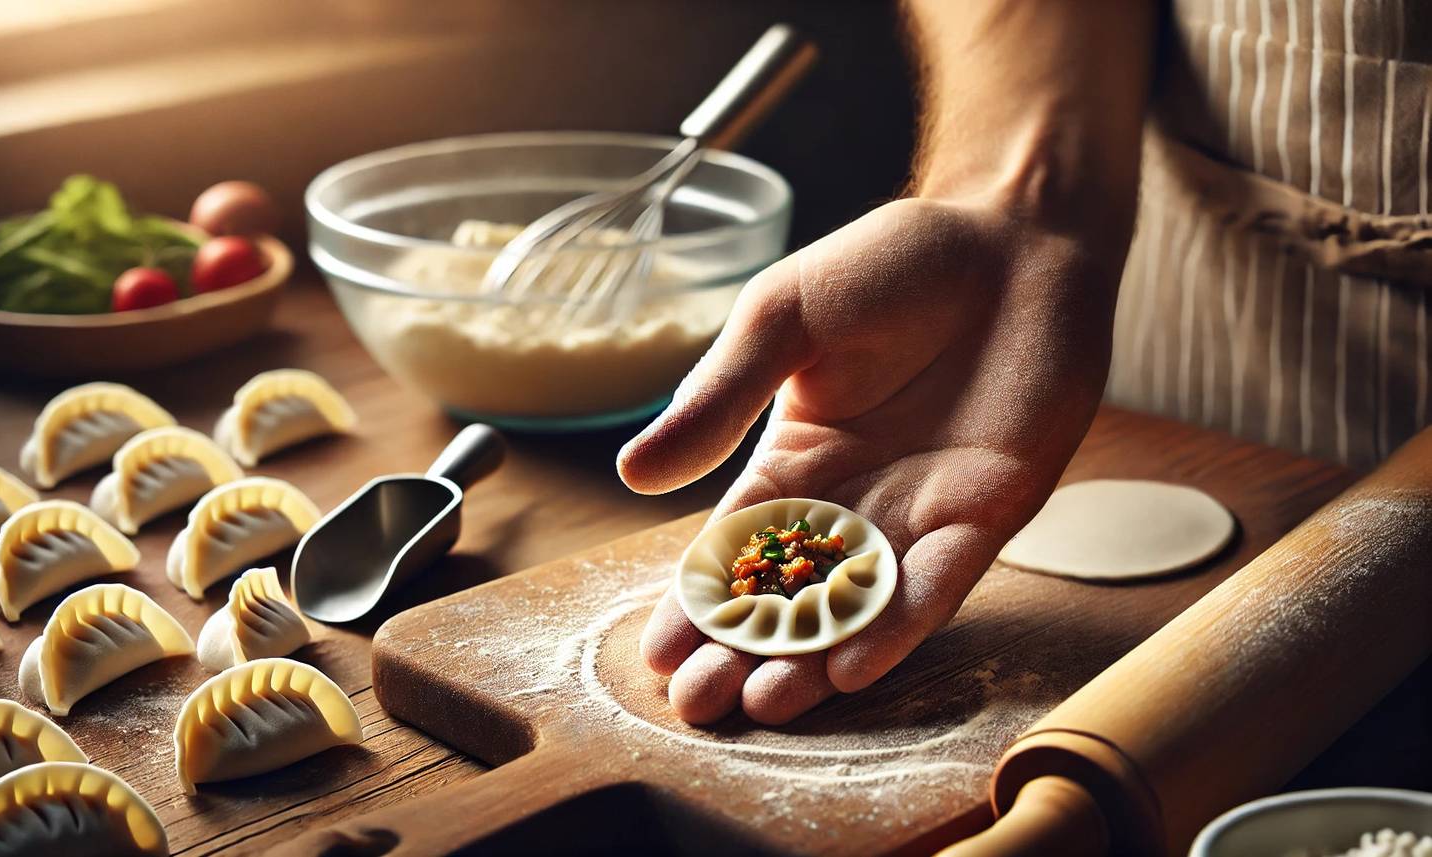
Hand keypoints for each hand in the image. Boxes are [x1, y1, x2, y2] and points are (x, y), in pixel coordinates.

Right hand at [617, 195, 1123, 723]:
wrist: (1008, 235)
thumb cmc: (890, 263)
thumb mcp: (781, 322)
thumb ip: (719, 398)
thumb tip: (634, 476)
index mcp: (795, 460)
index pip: (735, 549)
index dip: (697, 604)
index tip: (657, 656)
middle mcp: (853, 501)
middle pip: (789, 597)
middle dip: (744, 651)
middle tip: (698, 707)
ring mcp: (919, 514)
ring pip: (857, 608)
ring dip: (812, 659)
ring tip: (764, 704)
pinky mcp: (986, 514)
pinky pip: (937, 583)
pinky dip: (897, 626)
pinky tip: (852, 666)